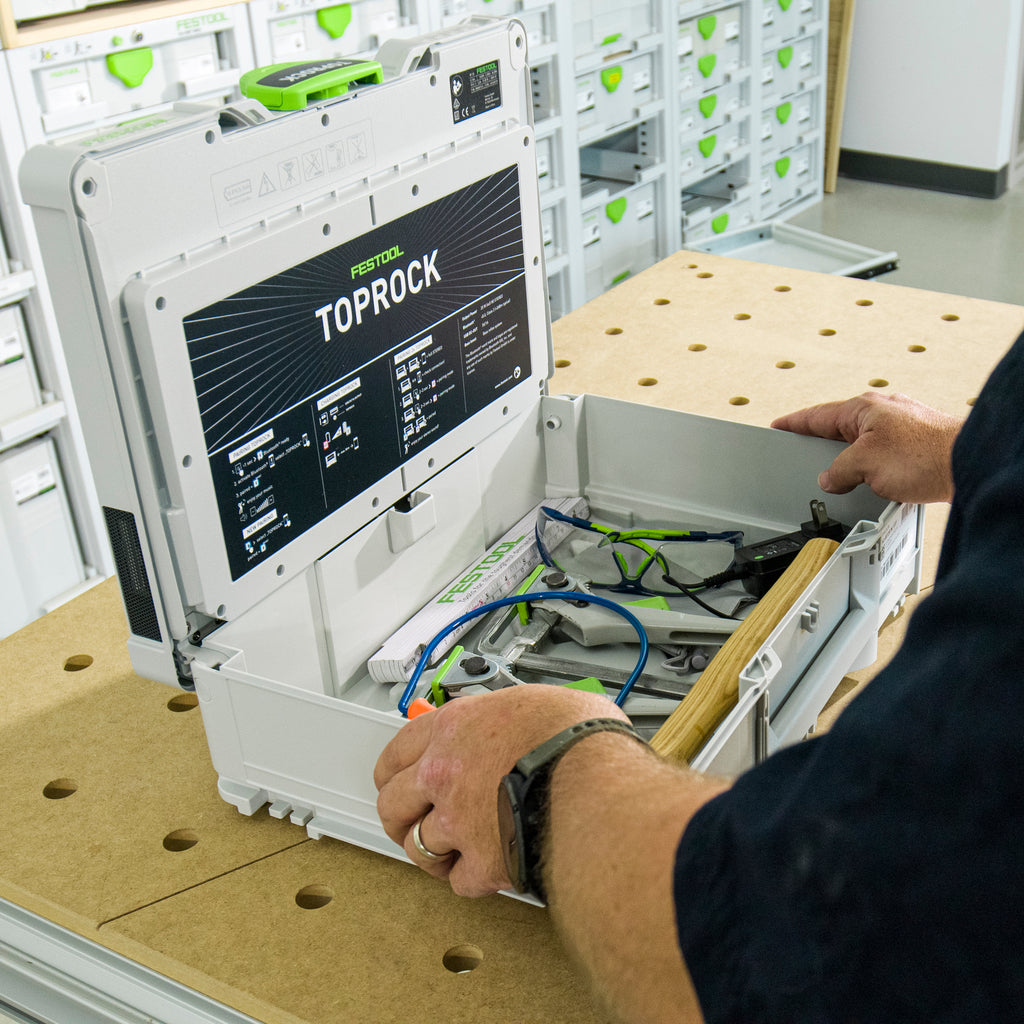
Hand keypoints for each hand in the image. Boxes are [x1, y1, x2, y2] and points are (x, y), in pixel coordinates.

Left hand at [374, 684, 625, 896]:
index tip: (398, 782)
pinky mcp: (482, 863)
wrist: (598, 782)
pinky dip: (473, 879)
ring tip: (456, 853)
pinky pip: (460, 881)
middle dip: (402, 819)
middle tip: (417, 824)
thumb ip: (512, 718)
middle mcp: (444, 772)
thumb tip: (528, 723)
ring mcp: (458, 820)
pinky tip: (489, 870)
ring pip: (419, 847)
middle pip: (392, 804)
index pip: (396, 753)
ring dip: (435, 853)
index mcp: (455, 727)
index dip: (393, 774)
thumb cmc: (580, 738)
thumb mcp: (538, 701)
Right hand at [771, 392, 961, 503]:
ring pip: (863, 445)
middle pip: (840, 430)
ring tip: (851, 480)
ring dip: (854, 462)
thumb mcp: (864, 464)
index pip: (816, 416)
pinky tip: (878, 482)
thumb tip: (830, 478)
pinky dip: (874, 468)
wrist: (971, 462)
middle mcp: (882, 412)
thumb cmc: (926, 454)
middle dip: (824, 448)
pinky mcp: (918, 442)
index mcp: (863, 408)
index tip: (780, 426)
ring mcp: (902, 425)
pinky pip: (883, 454)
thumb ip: (838, 470)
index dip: (794, 424)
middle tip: (809, 461)